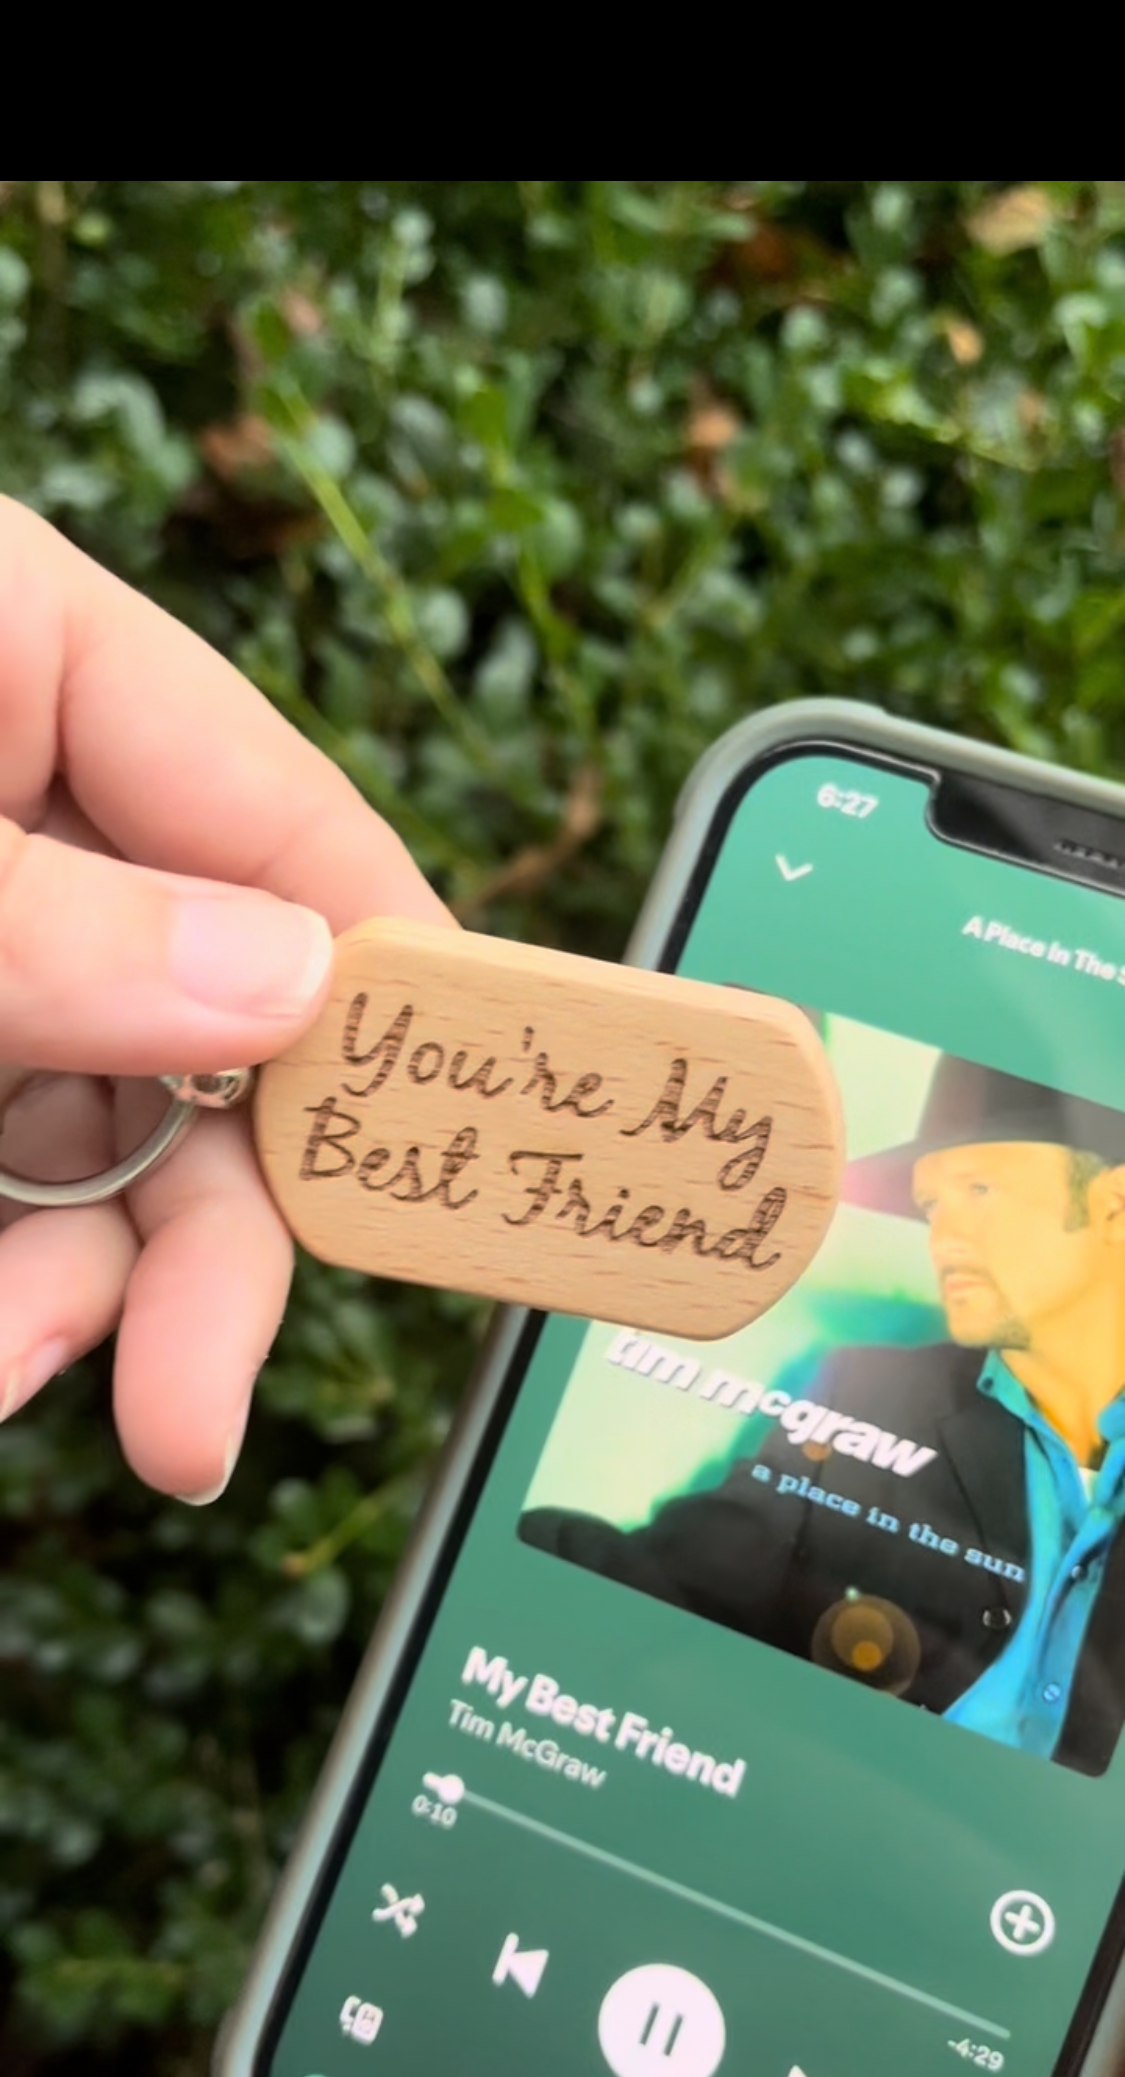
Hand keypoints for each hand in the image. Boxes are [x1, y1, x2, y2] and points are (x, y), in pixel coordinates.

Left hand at [0, 501, 449, 1498]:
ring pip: (86, 1141)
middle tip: (188, 1417)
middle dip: (197, 1242)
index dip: (401, 1001)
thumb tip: (295, 993)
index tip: (483, 1156)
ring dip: (69, 1290)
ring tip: (3, 1372)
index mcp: (33, 660)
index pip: (290, 830)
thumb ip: (64, 921)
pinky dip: (4, 1271)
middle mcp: (20, 811)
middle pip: (200, 1042)